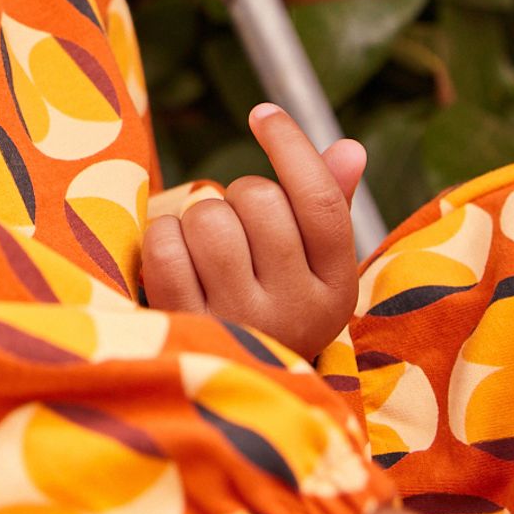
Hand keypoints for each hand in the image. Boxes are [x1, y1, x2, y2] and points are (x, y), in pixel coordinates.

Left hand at [139, 102, 364, 359]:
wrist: (225, 400)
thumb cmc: (270, 311)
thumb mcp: (310, 271)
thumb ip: (328, 207)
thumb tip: (351, 147)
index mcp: (336, 293)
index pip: (321, 203)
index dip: (291, 145)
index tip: (263, 113)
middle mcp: (294, 313)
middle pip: (260, 201)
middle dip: (237, 196)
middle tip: (236, 227)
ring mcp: (239, 325)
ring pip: (209, 218)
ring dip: (198, 218)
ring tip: (205, 249)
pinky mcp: (185, 329)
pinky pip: (166, 246)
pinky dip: (162, 237)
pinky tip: (174, 260)